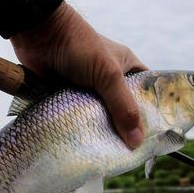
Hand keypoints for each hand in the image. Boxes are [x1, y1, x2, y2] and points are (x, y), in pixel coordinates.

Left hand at [10, 3, 146, 148]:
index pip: (145, 92)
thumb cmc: (79, 46)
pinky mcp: (66, 96)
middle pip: (121, 109)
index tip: (155, 137)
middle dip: (124, 128)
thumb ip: (122, 106)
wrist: (38, 35)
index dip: (151, 112)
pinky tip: (85, 147)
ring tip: (109, 157)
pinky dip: (79, 128)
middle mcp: (108, 79)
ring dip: (100, 131)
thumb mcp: (108, 75)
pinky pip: (77, 117)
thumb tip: (137, 141)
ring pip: (98, 116)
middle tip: (131, 155)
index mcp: (125, 67)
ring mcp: (86, 89)